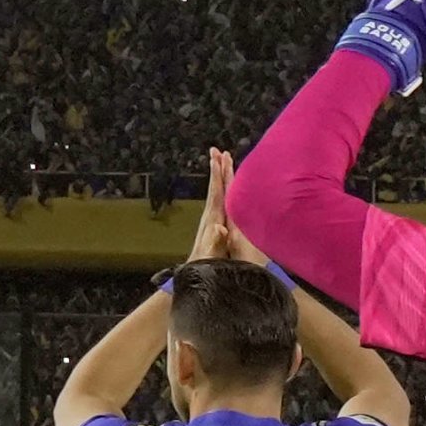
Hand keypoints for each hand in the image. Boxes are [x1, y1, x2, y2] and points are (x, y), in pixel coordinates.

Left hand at [188, 147, 237, 266]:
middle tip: (217, 151)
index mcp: (213, 220)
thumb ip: (216, 241)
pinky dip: (224, 190)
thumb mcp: (213, 256)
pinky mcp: (216, 225)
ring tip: (222, 161)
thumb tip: (219, 227)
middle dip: (217, 170)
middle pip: (216, 188)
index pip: (216, 193)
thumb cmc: (208, 267)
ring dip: (220, 177)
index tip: (218, 159)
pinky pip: (222, 201)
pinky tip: (228, 187)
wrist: (197, 274)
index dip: (218, 176)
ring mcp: (213, 221)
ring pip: (218, 193)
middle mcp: (211, 217)